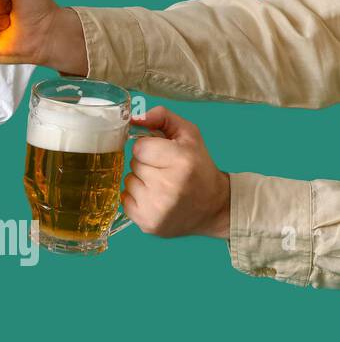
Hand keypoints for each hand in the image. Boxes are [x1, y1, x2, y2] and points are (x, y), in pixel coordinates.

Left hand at [124, 106, 230, 239]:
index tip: (163, 154)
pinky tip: (155, 198)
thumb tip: (134, 118)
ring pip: (128, 181)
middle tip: (165, 171)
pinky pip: (125, 200)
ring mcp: (157, 209)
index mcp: (181, 161)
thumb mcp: (189, 135)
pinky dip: (136, 197)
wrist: (215, 207)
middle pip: (133, 164)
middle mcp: (168, 186)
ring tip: (161, 185)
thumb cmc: (199, 167)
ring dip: (140, 181)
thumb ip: (162, 118)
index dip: (149, 148)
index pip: (139, 147)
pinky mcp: (148, 224)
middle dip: (146, 164)